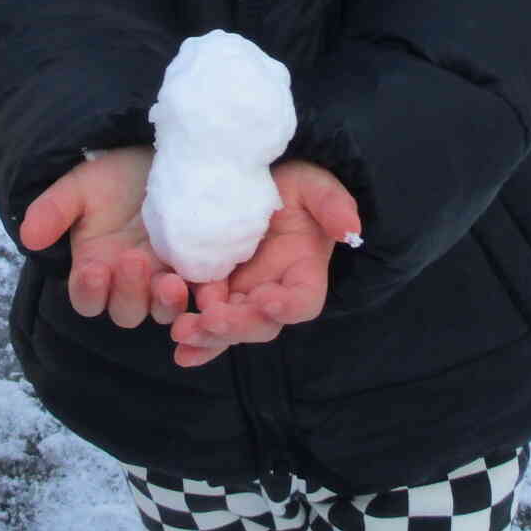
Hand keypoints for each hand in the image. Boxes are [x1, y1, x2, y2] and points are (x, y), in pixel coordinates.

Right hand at [20, 148, 190, 330]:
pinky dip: (204, 295)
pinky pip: (201, 294)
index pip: (87, 298)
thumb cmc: (113, 175)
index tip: (93, 270)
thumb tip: (28, 236)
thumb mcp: (80, 187)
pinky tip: (206, 286)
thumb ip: (54, 211)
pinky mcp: (197, 270)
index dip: (89, 291)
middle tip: (134, 260)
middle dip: (129, 292)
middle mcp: (128, 283)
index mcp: (95, 269)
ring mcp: (163, 278)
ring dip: (165, 302)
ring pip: (161, 310)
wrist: (155, 156)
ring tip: (170, 281)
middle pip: (126, 311)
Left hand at [169, 160, 360, 368]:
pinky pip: (205, 322)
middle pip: (261, 324)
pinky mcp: (213, 292)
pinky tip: (179, 349)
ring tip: (185, 332)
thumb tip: (351, 229)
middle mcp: (272, 293)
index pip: (302, 300)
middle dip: (237, 326)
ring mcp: (241, 296)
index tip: (267, 299)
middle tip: (212, 319)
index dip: (288, 306)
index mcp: (302, 273)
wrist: (255, 181)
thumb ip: (332, 205)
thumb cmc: (292, 186)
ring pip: (229, 330)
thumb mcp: (314, 185)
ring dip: (208, 336)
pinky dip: (194, 339)